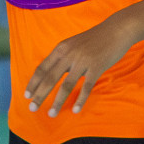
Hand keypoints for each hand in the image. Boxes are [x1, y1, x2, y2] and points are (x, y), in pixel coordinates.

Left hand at [24, 0, 143, 116]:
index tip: (27, 95)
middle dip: (40, 95)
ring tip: (52, 114)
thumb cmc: (95, 38)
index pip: (42, 67)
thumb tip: (52, 72)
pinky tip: (75, 110)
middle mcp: (69, 54)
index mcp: (61, 48)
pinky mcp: (97, 66)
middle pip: (50, 78)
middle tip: (32, 108)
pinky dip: (80, 100)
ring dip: (57, 101)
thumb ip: (64, 56)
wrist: (117, 29)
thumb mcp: (74, 43)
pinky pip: (86, 86)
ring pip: (66, 85)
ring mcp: (83, 60)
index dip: (33, 82)